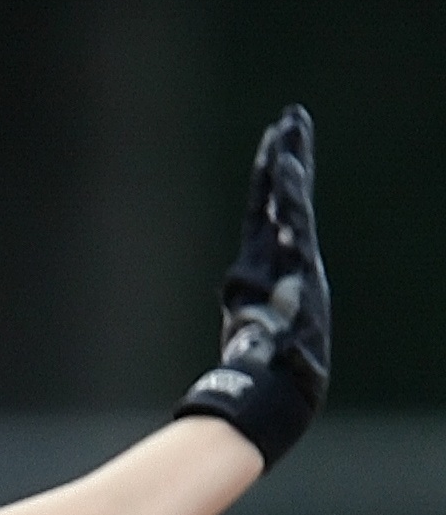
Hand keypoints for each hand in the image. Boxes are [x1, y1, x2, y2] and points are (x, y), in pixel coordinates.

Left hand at [175, 105, 330, 469]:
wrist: (273, 395)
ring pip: (288, 203)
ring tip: (292, 127)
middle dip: (288, 158)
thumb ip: (228, 318)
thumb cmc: (253, 377)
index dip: (270, 180)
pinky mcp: (293, 269)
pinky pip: (288, 222)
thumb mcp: (232, 343)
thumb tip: (220, 307)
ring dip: (290, 164)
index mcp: (263, 273)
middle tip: (292, 118)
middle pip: (282, 200)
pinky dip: (285, 194)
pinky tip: (283, 165)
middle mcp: (279, 262)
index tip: (274, 142)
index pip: (267, 215)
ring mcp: (288, 264)